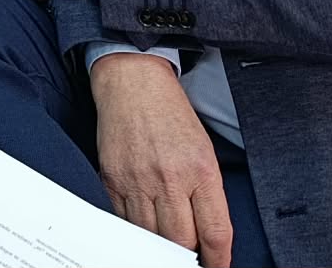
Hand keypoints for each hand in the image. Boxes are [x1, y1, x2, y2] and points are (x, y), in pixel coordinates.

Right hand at [91, 55, 233, 264]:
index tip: (217, 267)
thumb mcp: (203, 150)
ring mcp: (138, 180)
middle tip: (188, 253)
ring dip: (160, 244)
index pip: (215, 232)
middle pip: (181, 242)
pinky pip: (124, 221)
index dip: (218, 261)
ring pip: (151, 237)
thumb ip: (206, 193)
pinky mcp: (112, 179)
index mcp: (201, 169)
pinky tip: (142, 225)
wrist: (133, 82)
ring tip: (164, 238)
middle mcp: (170, 177)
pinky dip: (135, 230)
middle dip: (187, 254)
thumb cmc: (171, 114)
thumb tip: (206, 235)